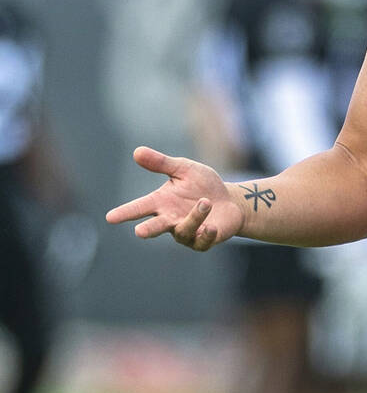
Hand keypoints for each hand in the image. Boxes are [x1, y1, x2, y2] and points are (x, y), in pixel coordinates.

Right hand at [105, 146, 243, 251]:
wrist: (229, 201)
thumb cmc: (203, 185)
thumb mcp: (184, 169)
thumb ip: (161, 164)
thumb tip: (136, 151)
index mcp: (161, 202)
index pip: (139, 207)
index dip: (125, 212)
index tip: (110, 217)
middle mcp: (170, 220)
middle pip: (156, 227)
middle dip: (148, 229)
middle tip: (139, 232)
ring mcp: (186, 232)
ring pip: (184, 230)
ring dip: (195, 217)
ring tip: (205, 202)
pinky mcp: (203, 241)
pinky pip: (202, 241)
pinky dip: (206, 234)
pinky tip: (211, 226)